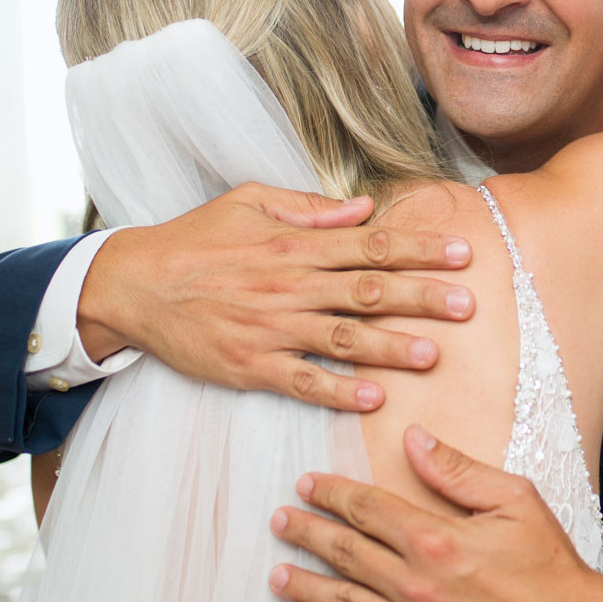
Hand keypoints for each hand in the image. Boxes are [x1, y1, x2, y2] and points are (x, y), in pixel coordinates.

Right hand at [79, 183, 473, 409]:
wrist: (134, 284)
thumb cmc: (196, 239)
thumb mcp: (249, 202)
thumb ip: (310, 208)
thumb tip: (364, 208)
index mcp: (296, 246)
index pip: (372, 245)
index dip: (420, 249)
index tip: (462, 253)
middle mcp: (290, 286)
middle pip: (368, 291)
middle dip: (422, 297)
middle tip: (468, 305)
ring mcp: (271, 328)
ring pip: (343, 339)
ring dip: (390, 348)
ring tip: (432, 355)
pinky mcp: (250, 365)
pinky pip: (301, 381)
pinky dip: (336, 391)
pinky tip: (371, 399)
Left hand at [268, 425, 602, 601]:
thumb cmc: (551, 566)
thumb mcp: (516, 500)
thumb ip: (459, 471)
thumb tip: (414, 440)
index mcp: (438, 541)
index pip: (369, 509)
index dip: (333, 494)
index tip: (308, 485)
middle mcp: (417, 586)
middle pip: (347, 553)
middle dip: (307, 533)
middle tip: (280, 521)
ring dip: (305, 586)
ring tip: (276, 573)